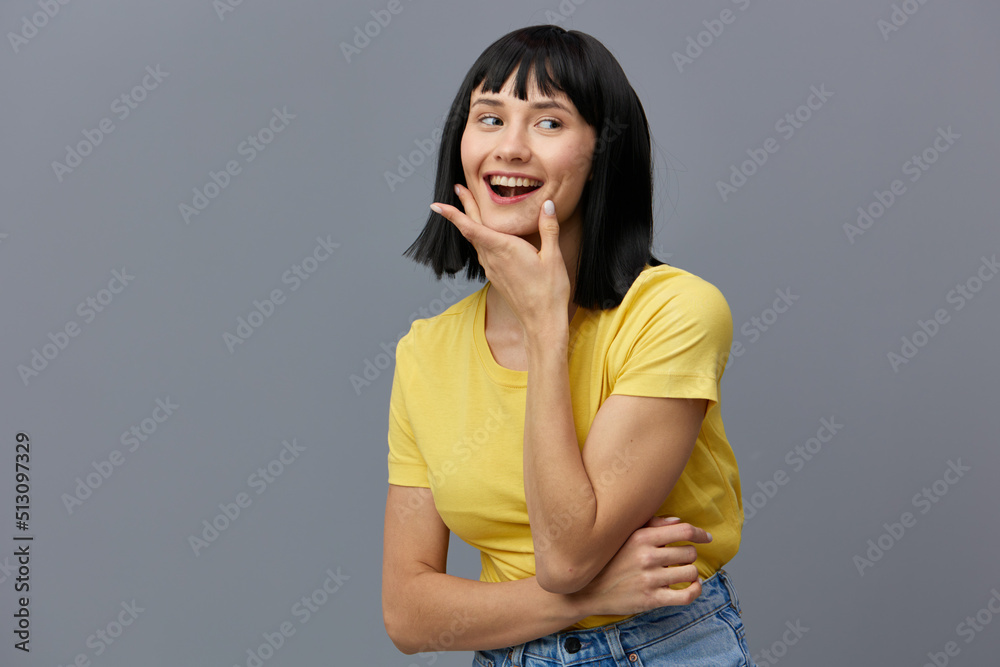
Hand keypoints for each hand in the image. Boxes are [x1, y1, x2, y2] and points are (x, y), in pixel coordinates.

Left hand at [430, 185, 570, 336]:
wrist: (541, 322)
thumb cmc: (549, 291)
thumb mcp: (553, 256)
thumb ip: (548, 228)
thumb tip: (547, 205)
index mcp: (504, 249)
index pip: (472, 227)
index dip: (453, 215)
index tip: (436, 205)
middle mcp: (493, 258)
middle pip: (471, 229)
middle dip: (463, 208)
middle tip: (458, 190)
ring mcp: (493, 269)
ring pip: (476, 241)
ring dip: (471, 223)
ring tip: (470, 207)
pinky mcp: (496, 277)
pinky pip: (483, 252)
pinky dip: (480, 238)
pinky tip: (486, 235)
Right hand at [568, 516, 712, 617]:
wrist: (588, 589)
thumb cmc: (610, 560)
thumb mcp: (626, 537)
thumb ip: (653, 526)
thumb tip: (679, 522)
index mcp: (642, 537)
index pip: (683, 530)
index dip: (700, 533)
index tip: (706, 537)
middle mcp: (647, 556)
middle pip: (689, 552)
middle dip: (689, 555)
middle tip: (680, 559)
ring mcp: (650, 579)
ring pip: (691, 573)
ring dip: (690, 573)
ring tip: (681, 573)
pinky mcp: (652, 599)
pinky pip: (686, 595)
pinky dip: (695, 590)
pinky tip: (692, 586)